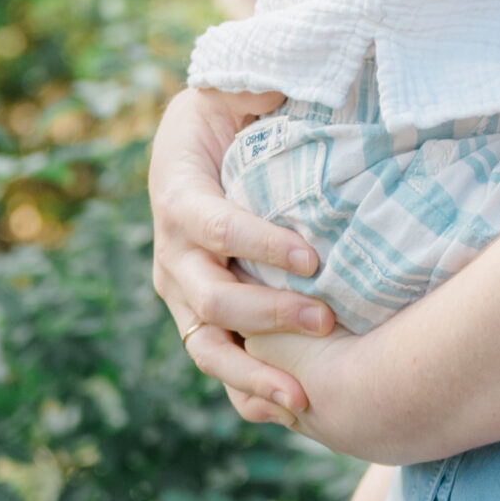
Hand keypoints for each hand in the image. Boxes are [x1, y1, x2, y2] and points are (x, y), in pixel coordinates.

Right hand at [149, 85, 335, 425]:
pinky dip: (247, 394)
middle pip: (209, 298)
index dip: (257, 244)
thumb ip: (255, 88)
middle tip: (327, 321)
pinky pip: (219, 366)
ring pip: (207, 347)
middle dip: (266, 314)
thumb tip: (283, 83)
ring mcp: (184, 293)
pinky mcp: (202, 319)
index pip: (213, 227)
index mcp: (178, 195)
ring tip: (304, 399)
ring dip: (254, 375)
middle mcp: (172, 254)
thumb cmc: (225, 113)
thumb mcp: (233, 87)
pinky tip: (288, 416)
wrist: (198, 143)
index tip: (312, 258)